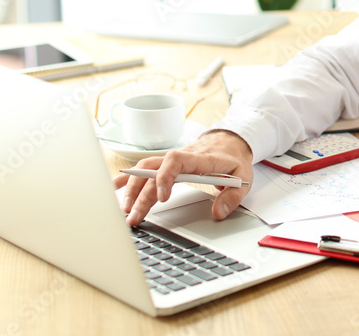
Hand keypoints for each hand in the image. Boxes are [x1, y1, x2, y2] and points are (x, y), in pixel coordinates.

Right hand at [113, 130, 253, 225]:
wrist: (231, 141)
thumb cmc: (234, 159)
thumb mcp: (243, 177)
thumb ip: (232, 196)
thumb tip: (219, 212)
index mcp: (200, 158)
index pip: (176, 161)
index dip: (165, 177)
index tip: (161, 198)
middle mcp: (182, 156)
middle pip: (154, 170)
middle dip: (141, 194)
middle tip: (133, 217)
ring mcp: (172, 160)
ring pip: (145, 169)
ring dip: (131, 188)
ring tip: (122, 209)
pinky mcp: (167, 164)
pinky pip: (144, 169)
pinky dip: (128, 178)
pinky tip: (115, 189)